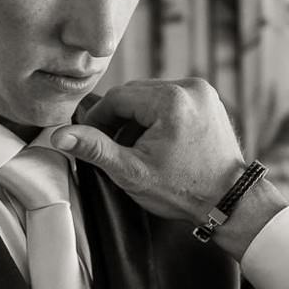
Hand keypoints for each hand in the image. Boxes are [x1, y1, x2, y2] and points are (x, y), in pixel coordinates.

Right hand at [54, 78, 248, 224]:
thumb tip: (59, 135)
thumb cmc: (183, 190)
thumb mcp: (132, 172)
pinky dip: (158, 116)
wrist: (229, 200)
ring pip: (152, 96)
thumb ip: (95, 149)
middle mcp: (189, 87)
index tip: (92, 141)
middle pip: (135, 94)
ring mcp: (202, 92)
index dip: (99, 120)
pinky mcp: (209, 99)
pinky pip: (171, 100)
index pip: (118, 97)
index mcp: (170, 100)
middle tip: (114, 149)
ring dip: (138, 117)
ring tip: (136, 149)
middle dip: (120, 119)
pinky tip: (157, 142)